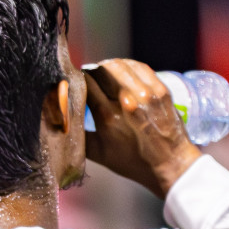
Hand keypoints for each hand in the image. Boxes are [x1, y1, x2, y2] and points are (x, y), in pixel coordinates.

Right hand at [84, 59, 202, 196]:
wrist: (169, 164)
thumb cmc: (131, 161)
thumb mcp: (97, 154)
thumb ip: (77, 136)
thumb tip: (58, 121)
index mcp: (106, 117)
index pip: (85, 84)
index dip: (76, 79)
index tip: (73, 82)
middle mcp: (125, 103)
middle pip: (101, 71)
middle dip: (90, 71)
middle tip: (87, 76)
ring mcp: (145, 95)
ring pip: (119, 66)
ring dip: (107, 65)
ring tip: (102, 71)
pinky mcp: (160, 90)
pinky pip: (139, 67)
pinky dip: (126, 64)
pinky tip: (121, 68)